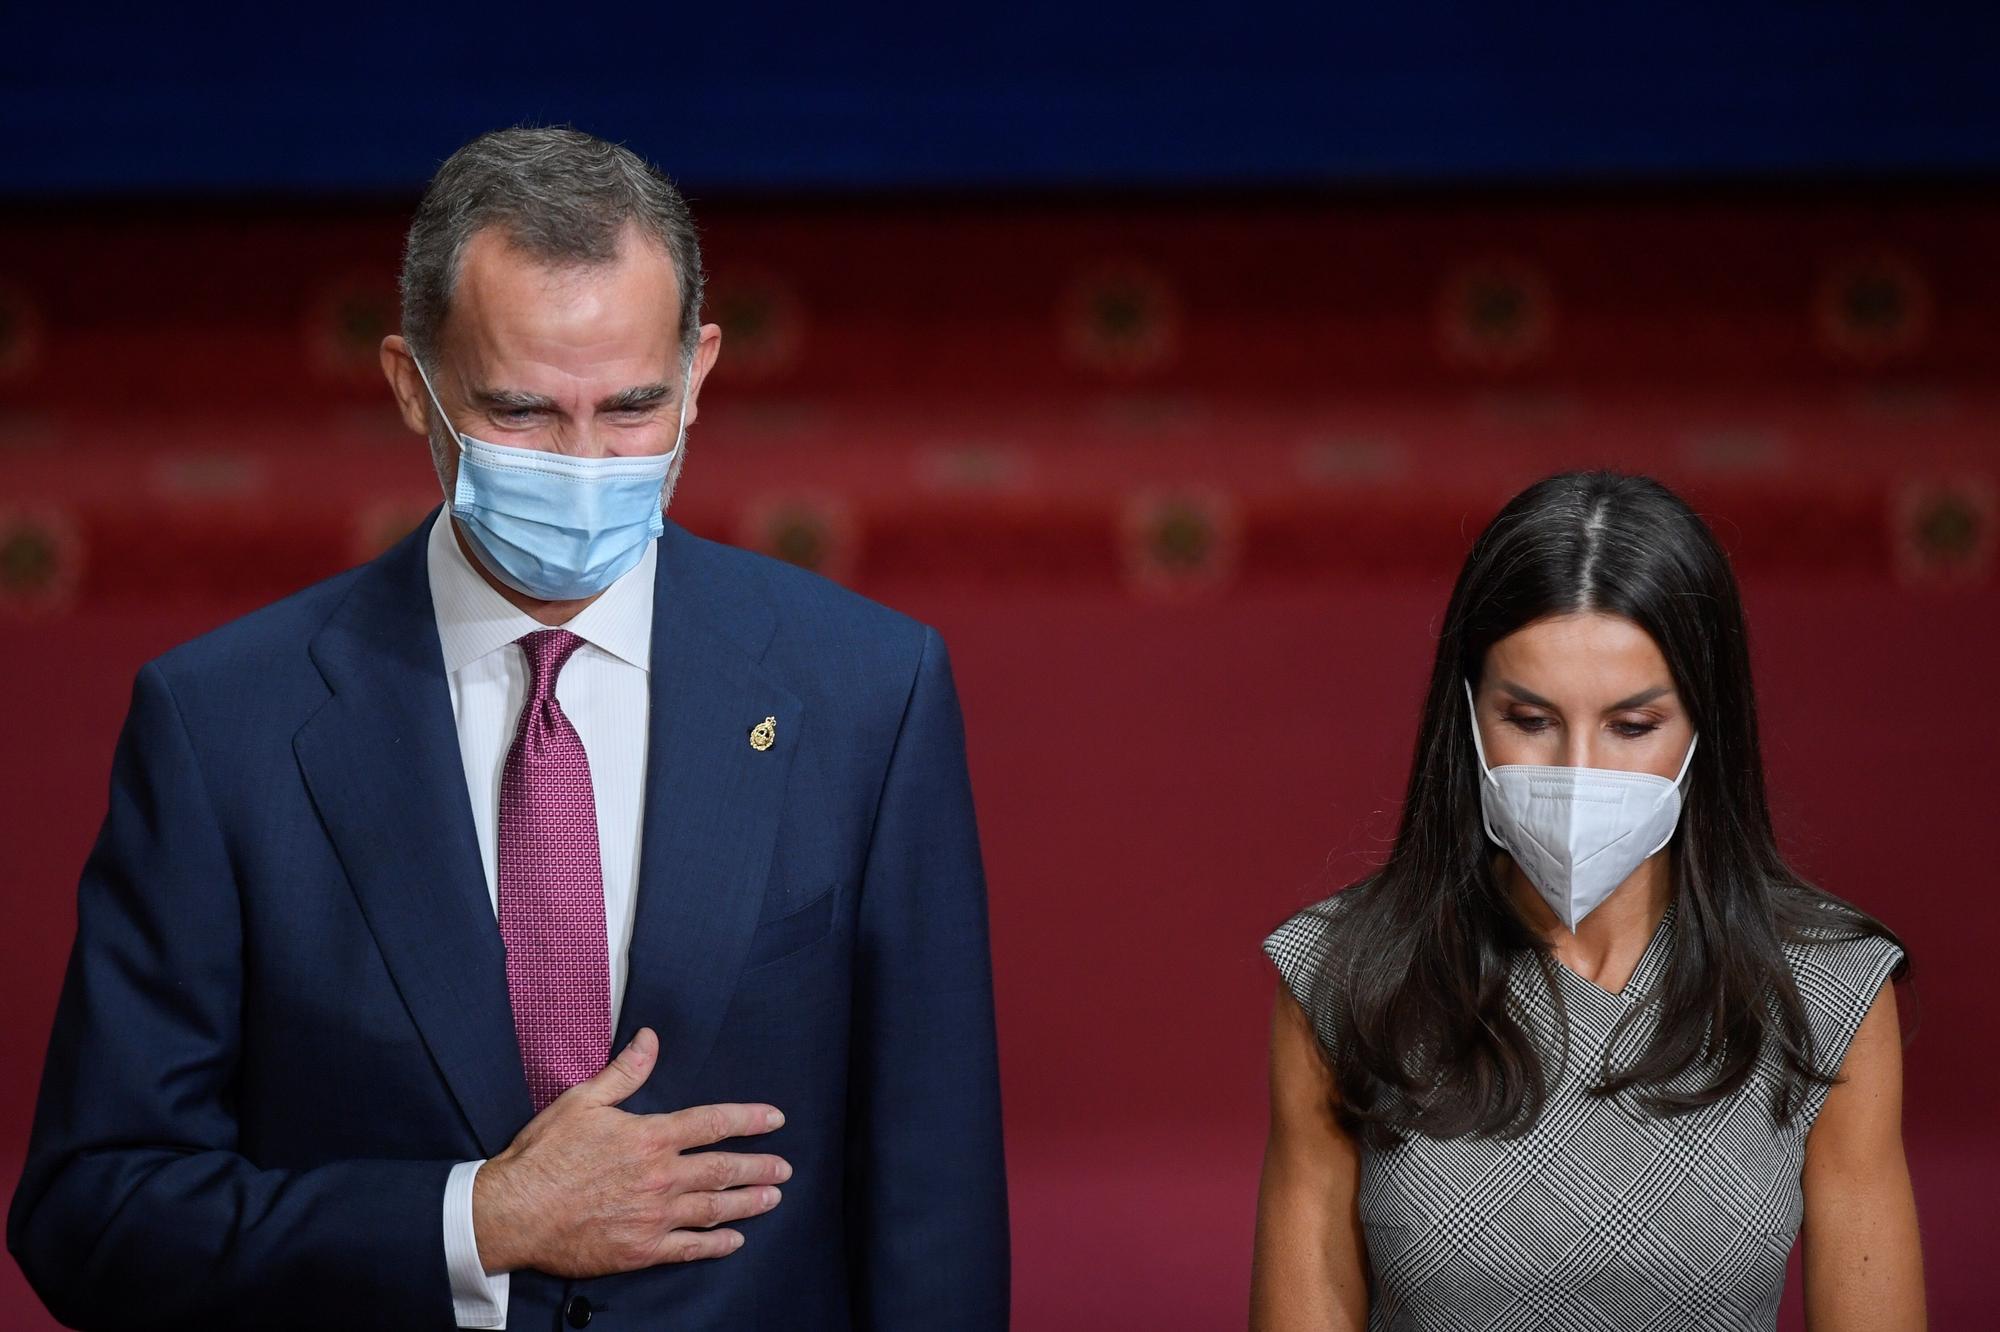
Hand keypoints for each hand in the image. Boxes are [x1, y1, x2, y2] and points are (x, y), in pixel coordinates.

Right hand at [471, 1027, 790, 1276]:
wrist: (514, 1211)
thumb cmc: (544, 1155)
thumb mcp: (583, 1101)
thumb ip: (625, 1072)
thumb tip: (650, 1038)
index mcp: (649, 1137)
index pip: (712, 1123)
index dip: (749, 1119)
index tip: (775, 1119)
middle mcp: (660, 1176)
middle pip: (723, 1169)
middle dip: (759, 1167)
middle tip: (784, 1169)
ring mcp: (654, 1216)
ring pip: (714, 1209)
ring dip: (747, 1203)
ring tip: (772, 1199)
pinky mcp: (641, 1249)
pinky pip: (689, 1248)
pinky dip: (716, 1245)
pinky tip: (734, 1242)